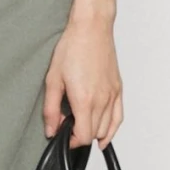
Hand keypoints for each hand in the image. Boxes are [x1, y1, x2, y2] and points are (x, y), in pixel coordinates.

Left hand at [43, 17, 122, 147]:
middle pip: (95, 134)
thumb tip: (51, 130)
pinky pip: (119, 117)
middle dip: (80, 135)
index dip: (71, 141)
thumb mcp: (53, 79)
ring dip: (94, 132)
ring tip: (81, 123)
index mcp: (85, 100)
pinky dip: (112, 129)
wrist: (91, 29)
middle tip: (67, 125)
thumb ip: (51, 109)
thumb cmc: (73, 48)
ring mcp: (113, 95)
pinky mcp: (118, 89)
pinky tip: (104, 135)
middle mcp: (102, 100)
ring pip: (107, 128)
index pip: (84, 136)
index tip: (63, 134)